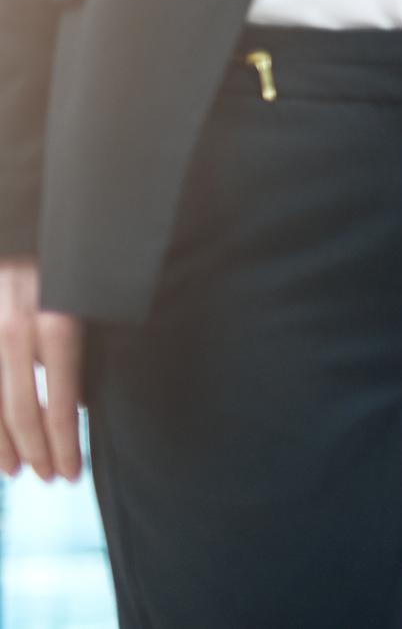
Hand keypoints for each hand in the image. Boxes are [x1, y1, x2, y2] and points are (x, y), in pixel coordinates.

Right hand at [0, 259, 82, 481]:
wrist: (24, 227)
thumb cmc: (68, 269)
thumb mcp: (88, 303)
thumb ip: (81, 353)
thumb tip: (79, 406)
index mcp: (57, 325)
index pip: (60, 403)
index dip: (65, 445)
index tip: (71, 473)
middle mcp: (15, 331)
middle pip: (21, 411)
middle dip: (36, 452)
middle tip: (49, 478)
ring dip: (0, 445)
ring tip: (15, 471)